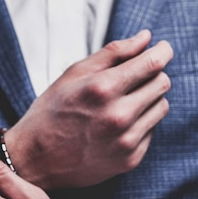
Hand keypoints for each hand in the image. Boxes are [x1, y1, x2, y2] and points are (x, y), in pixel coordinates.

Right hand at [5, 29, 173, 189]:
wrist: (35, 159)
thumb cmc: (51, 112)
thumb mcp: (74, 74)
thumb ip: (113, 53)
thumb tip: (146, 38)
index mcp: (103, 89)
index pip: (153, 63)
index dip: (163, 52)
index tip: (163, 49)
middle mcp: (118, 116)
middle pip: (162, 84)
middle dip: (153, 74)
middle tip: (136, 76)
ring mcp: (126, 142)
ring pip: (161, 107)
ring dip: (150, 99)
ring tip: (124, 102)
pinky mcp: (130, 160)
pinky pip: (151, 131)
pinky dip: (141, 123)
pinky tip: (117, 125)